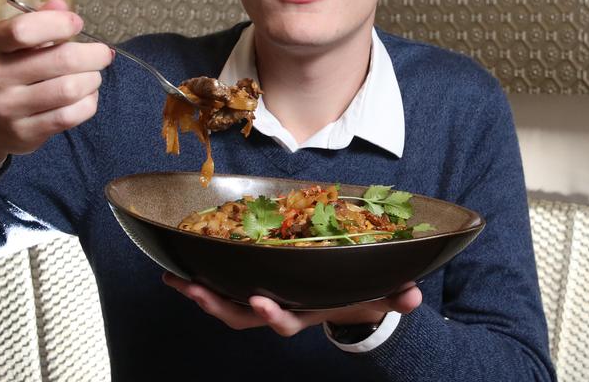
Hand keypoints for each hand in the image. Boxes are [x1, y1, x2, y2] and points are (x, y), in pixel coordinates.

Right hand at [0, 0, 112, 167]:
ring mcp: (8, 107)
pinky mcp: (24, 132)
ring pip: (69, 89)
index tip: (78, 24)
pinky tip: (87, 96)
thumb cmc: (9, 72)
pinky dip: (88, 103)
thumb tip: (61, 5)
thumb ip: (39, 21)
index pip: (24, 30)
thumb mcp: (14, 43)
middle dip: (93, 55)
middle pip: (60, 60)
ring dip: (92, 80)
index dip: (59, 23)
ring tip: (93, 76)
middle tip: (103, 54)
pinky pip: (70, 116)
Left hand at [163, 272, 421, 337]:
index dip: (272, 314)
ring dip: (200, 294)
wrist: (347, 302)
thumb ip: (394, 296)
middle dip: (218, 305)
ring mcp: (263, 299)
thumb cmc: (359, 295)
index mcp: (306, 311)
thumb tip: (412, 294)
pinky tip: (178, 267)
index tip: (261, 300)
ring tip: (176, 281)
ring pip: (226, 306)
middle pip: (242, 317)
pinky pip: (222, 286)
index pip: (286, 320)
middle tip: (195, 290)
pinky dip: (201, 279)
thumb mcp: (379, 296)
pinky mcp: (252, 284)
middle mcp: (280, 309)